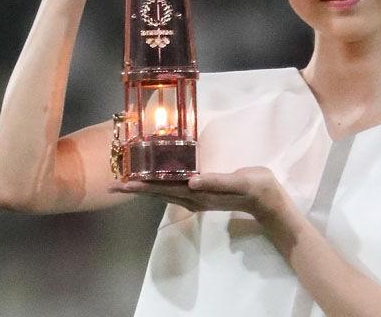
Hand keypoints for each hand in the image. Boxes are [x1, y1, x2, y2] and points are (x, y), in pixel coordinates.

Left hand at [109, 167, 289, 222]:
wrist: (268, 201)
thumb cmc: (255, 188)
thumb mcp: (239, 182)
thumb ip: (216, 181)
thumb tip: (191, 181)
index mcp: (198, 194)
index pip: (164, 190)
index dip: (143, 186)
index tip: (123, 184)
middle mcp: (193, 198)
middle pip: (158, 193)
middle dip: (136, 189)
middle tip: (113, 183)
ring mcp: (197, 197)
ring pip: (164, 192)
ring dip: (146, 187)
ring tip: (128, 182)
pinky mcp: (202, 193)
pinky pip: (174, 188)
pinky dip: (160, 184)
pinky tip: (156, 178)